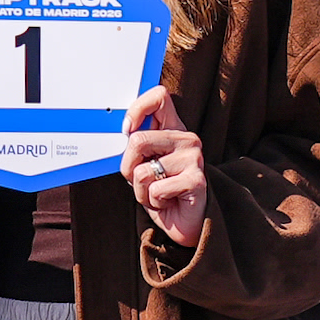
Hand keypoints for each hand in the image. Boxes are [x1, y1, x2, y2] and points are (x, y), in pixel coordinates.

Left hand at [120, 88, 207, 245]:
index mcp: (173, 130)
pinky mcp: (195, 180)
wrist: (185, 223)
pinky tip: (168, 201)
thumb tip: (123, 132)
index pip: (159, 97)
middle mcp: (187, 139)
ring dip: (141, 190)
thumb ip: (136, 147)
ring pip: (142, 170)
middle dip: (129, 167)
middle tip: (142, 180)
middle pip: (138, 140)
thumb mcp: (143, 165)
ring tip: (157, 193)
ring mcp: (194, 158)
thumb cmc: (162, 192)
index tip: (127, 130)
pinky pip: (155, 189)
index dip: (137, 109)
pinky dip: (153, 201)